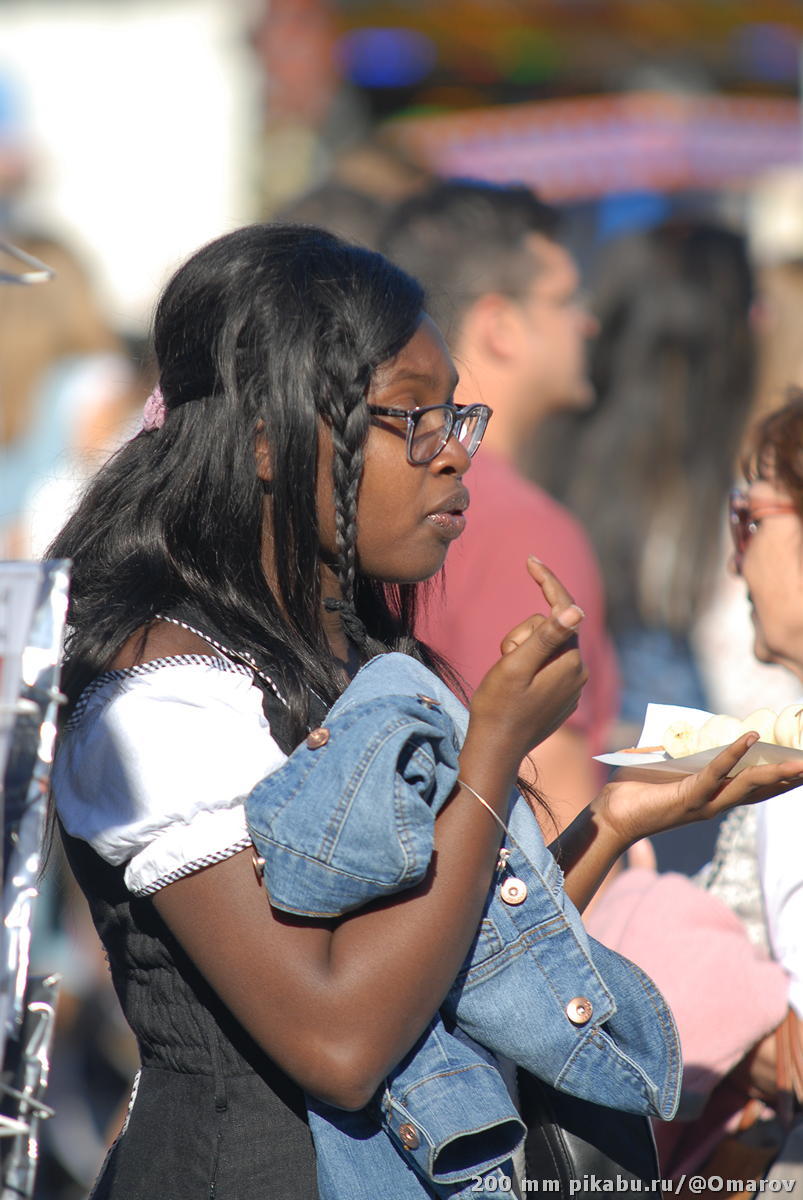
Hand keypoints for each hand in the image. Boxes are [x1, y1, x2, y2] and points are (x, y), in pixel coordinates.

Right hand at [467, 558, 587, 770]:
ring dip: (523, 651)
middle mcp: (578, 672)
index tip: (530, 559)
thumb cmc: (499, 706)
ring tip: (507, 676)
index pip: (563, 608)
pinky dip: (529, 665)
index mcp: (569, 660)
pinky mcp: (562, 697)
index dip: (547, 581)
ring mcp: (572, 686)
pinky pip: (546, 665)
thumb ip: (546, 636)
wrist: (497, 749)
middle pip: (550, 627)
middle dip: (523, 633)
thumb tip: (576, 609)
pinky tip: (515, 688)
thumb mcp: (516, 666)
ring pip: (546, 646)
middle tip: (503, 658)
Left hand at [595, 733, 802, 846]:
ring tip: (800, 761)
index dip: (780, 778)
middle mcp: (715, 803)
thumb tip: (682, 730)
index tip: (801, 764)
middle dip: (790, 779)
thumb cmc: (631, 792)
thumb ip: (677, 751)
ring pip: (748, 785)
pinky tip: (750, 738)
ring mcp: (704, 803)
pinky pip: (716, 773)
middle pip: (762, 790)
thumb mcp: (661, 766)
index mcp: (712, 797)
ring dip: (775, 772)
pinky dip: (733, 754)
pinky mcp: (689, 797)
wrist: (609, 816)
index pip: (755, 788)